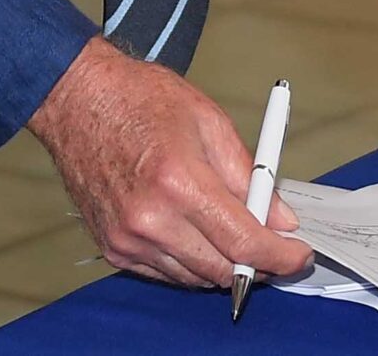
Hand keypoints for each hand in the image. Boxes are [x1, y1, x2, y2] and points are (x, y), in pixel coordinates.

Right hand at [28, 38, 308, 288]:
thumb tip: (279, 217)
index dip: (280, 256)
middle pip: (222, 270)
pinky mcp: (112, 248)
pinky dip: (191, 263)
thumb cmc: (140, 100)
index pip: (243, 241)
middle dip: (258, 265)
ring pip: (194, 278)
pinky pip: (165, 273)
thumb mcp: (210, 121)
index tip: (299, 255)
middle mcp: (151, 220)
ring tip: (238, 235)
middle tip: (276, 247)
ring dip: (225, 265)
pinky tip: (200, 235)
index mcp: (180, 182)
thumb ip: (249, 176)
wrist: (78, 100)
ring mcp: (128, 239)